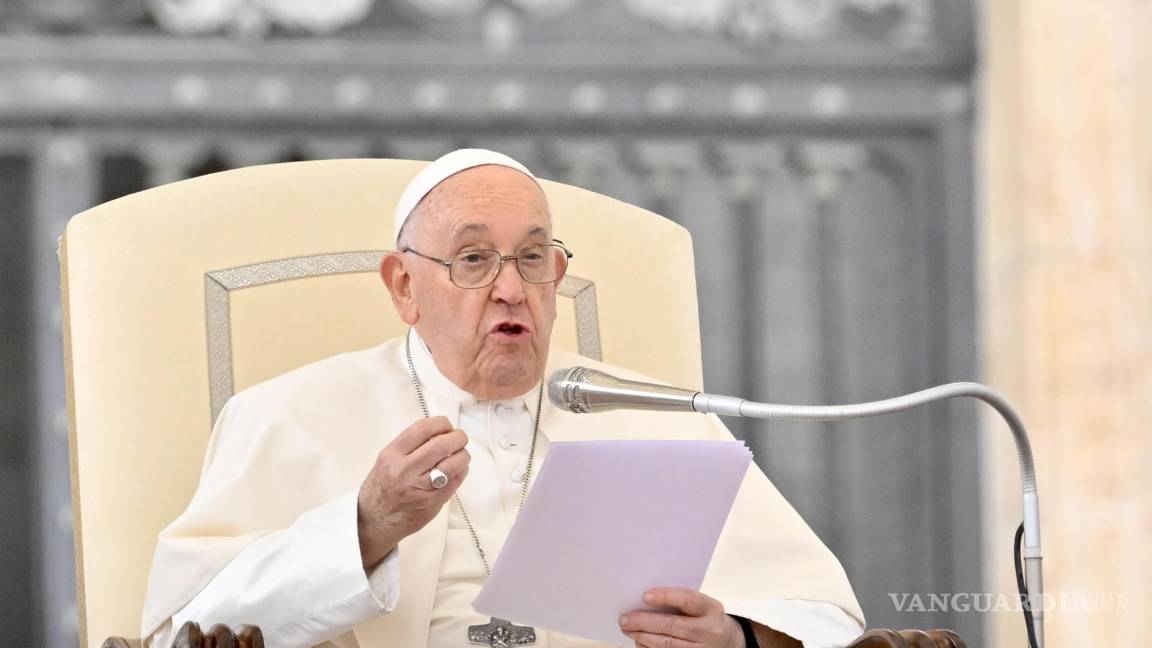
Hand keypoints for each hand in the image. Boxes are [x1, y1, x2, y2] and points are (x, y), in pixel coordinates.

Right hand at [357, 416, 469, 566]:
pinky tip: (459, 469)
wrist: (374, 521)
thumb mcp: (387, 460)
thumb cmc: (381, 489)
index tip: (446, 425)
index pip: (422, 430)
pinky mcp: (432, 503)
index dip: (441, 423)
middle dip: (457, 437)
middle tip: (460, 437)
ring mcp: (419, 488)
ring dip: (463, 455)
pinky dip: (462, 471)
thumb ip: (410, 446)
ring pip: (452, 464)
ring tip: (461, 454)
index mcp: (392, 455)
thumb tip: (439, 432)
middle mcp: (405, 470)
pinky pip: (455, 481)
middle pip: (441, 445)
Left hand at [619, 587, 744, 647]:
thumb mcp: (701, 605)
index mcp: (711, 608)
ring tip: (628, 630)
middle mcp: (709, 630)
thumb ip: (679, 601)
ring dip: (643, 637)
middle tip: (625, 619)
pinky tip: (639, 642)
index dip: (666, 596)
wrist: (727, 641)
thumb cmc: (705, 617)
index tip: (644, 596)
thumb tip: (644, 601)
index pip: (688, 599)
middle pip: (673, 626)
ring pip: (668, 645)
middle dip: (645, 622)